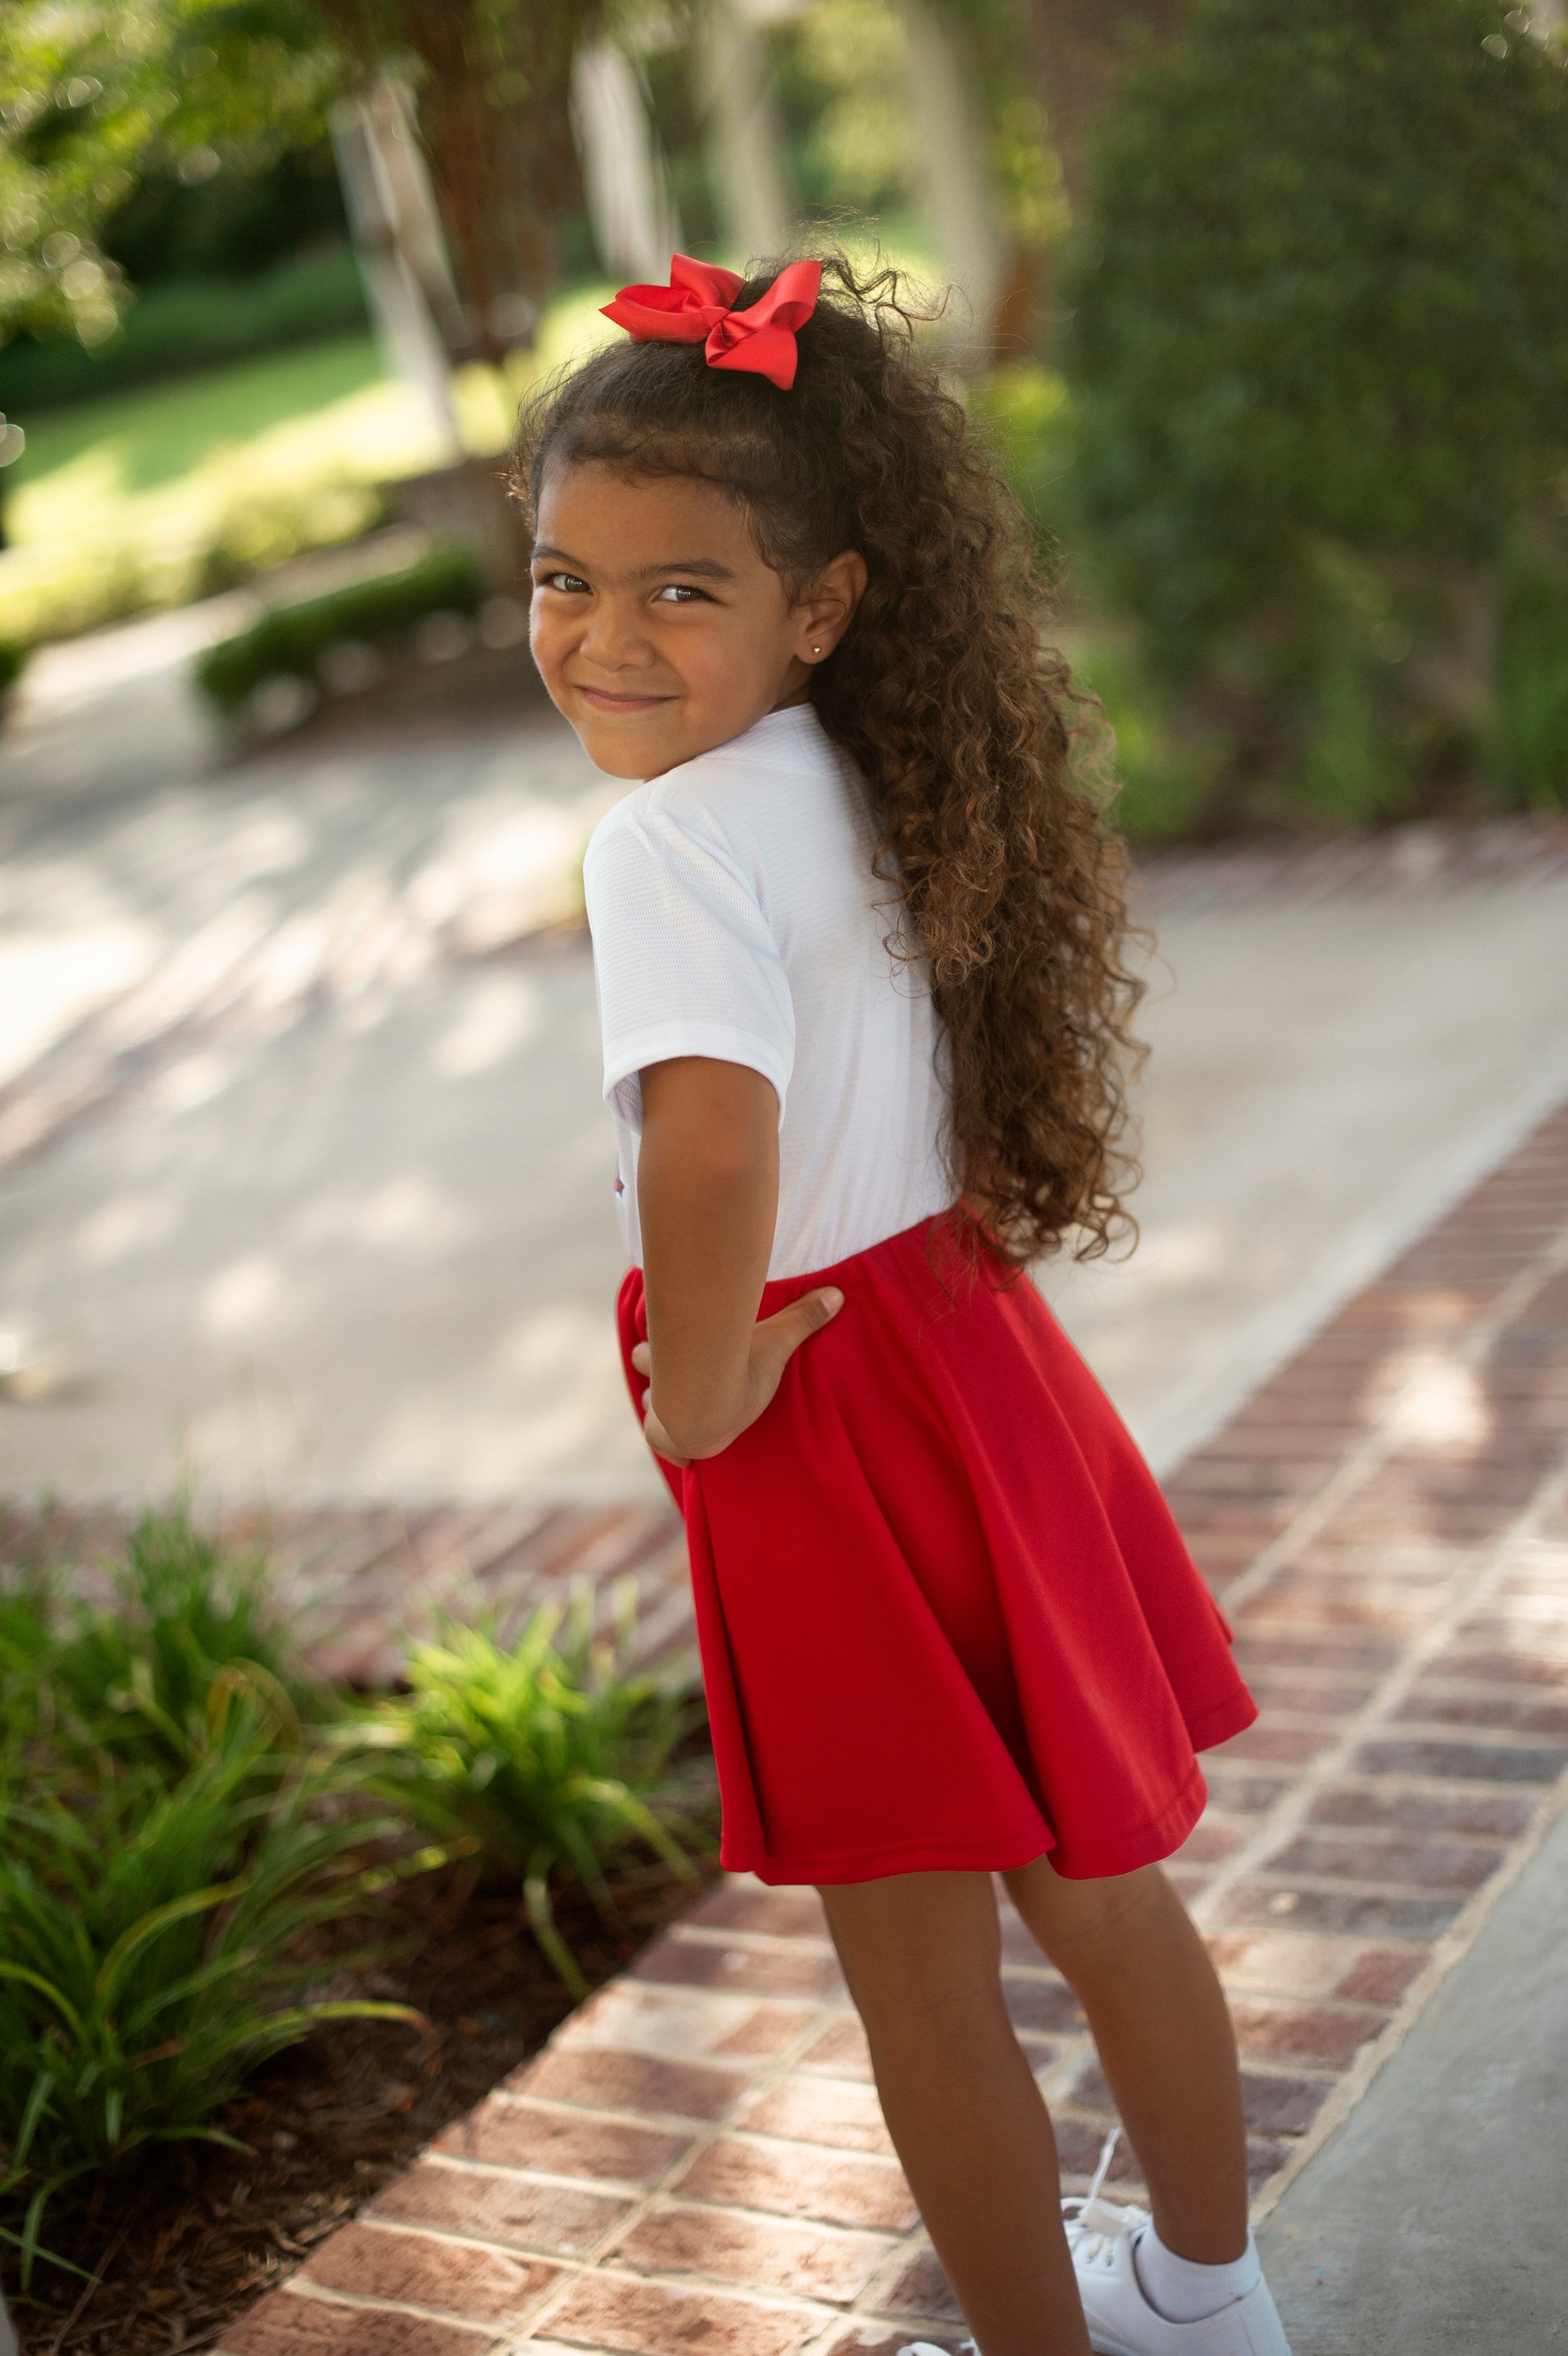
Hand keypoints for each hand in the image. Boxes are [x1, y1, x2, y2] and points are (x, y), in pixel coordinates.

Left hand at [631, 1284, 843, 1463]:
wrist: (709, 1406)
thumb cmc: (737, 1370)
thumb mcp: (775, 1341)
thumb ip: (802, 1319)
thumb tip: (837, 1294)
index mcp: (680, 1356)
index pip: (660, 1343)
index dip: (661, 1343)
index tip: (667, 1344)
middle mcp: (662, 1379)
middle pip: (643, 1363)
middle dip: (652, 1365)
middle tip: (665, 1367)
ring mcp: (658, 1410)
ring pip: (646, 1402)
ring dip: (656, 1403)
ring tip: (670, 1407)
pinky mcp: (662, 1440)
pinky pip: (660, 1444)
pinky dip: (669, 1447)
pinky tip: (682, 1457)